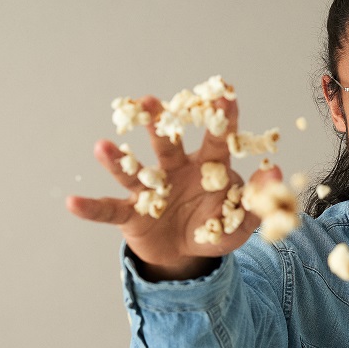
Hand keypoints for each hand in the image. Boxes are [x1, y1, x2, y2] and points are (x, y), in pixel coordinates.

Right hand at [66, 95, 274, 280]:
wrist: (187, 254)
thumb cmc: (215, 228)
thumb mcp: (243, 223)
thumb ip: (260, 201)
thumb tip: (277, 174)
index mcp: (208, 168)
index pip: (216, 139)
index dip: (222, 118)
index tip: (225, 93)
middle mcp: (175, 170)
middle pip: (167, 144)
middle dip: (158, 123)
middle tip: (149, 101)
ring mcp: (150, 190)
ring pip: (133, 170)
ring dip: (117, 159)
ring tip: (101, 146)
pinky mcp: (131, 213)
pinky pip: (108, 209)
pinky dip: (90, 208)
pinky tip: (71, 202)